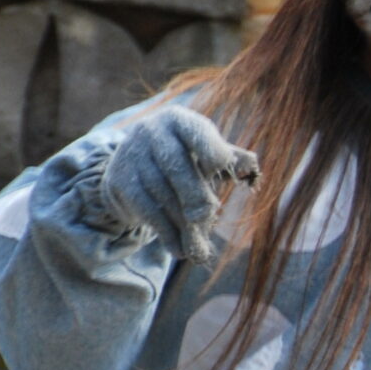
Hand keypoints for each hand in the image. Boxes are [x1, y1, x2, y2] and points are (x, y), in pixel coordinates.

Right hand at [95, 107, 258, 263]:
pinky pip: (145, 208)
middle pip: (175, 164)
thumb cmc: (184, 155)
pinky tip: (179, 249)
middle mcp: (152, 132)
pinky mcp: (119, 180)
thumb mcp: (206, 151)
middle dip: (194, 193)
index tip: (222, 168)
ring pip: (161, 192)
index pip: (197, 132)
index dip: (211, 151)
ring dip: (183, 222)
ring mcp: (132, 155)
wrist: (133, 163)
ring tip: (199, 247)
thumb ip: (231, 158)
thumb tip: (251, 168)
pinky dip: (165, 231)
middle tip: (209, 214)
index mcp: (180, 120)